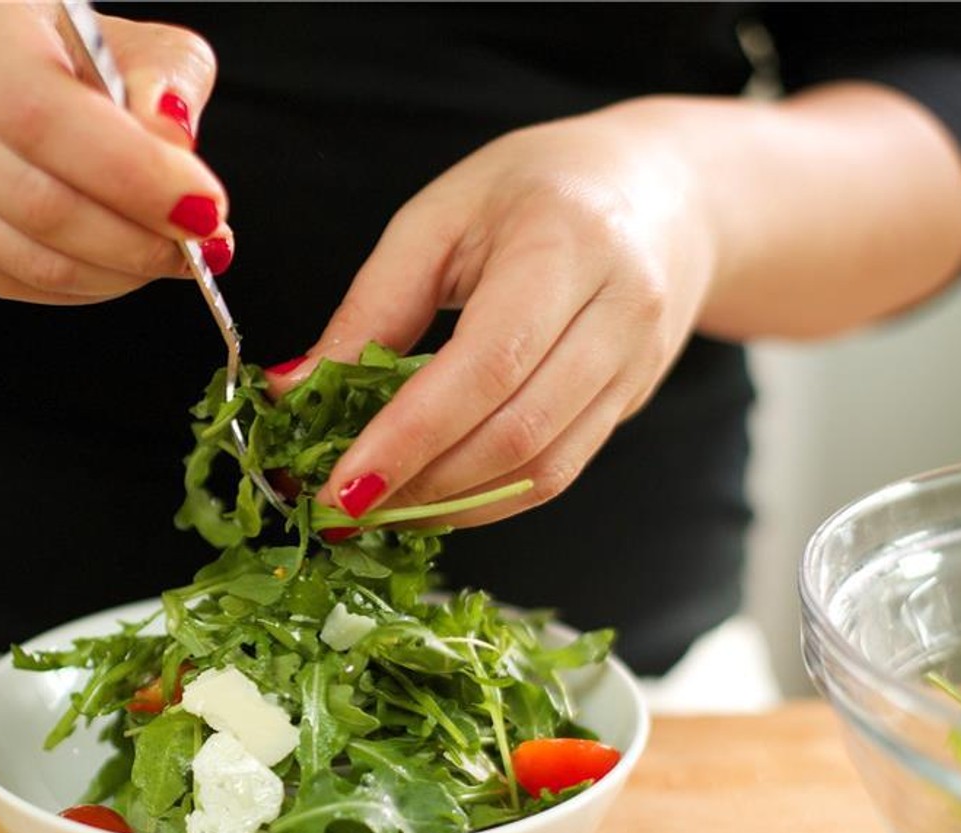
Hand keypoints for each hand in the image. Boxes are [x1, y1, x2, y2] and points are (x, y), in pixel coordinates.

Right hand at [0, 0, 229, 303]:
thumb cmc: (59, 57)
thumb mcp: (125, 42)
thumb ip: (164, 83)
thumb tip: (176, 146)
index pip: (45, 115)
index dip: (134, 175)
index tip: (205, 209)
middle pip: (37, 200)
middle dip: (135, 238)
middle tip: (198, 246)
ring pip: (27, 259)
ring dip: (116, 273)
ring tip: (165, 257)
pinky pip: (13, 284)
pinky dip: (82, 287)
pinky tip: (116, 264)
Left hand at [276, 105, 718, 526]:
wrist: (666, 194)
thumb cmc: (536, 190)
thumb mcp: (441, 217)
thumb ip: (372, 306)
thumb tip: (294, 390)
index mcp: (565, 244)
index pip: (487, 366)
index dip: (411, 438)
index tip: (341, 487)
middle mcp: (618, 311)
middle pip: (517, 431)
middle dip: (420, 485)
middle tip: (341, 510)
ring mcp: (635, 366)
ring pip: (541, 469)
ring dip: (450, 506)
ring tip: (378, 514)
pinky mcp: (632, 404)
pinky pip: (557, 473)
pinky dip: (487, 500)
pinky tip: (432, 499)